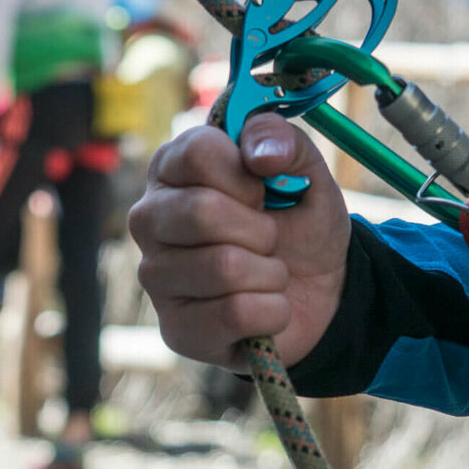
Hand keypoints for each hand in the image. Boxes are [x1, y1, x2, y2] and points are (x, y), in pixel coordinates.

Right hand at [128, 113, 350, 372]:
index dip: (245, 174)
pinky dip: (272, 311)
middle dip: (261, 229)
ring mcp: (155, 275)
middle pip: (202, 212)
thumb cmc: (297, 219)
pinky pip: (234, 314)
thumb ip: (284, 141)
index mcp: (171, 168)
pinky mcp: (174, 327)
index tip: (261, 190)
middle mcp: (149, 217)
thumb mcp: (304, 170)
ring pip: (224, 267)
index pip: (198, 152)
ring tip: (268, 271)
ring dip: (271, 272)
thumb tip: (261, 155)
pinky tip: (264, 307)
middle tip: (269, 237)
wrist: (319, 290)